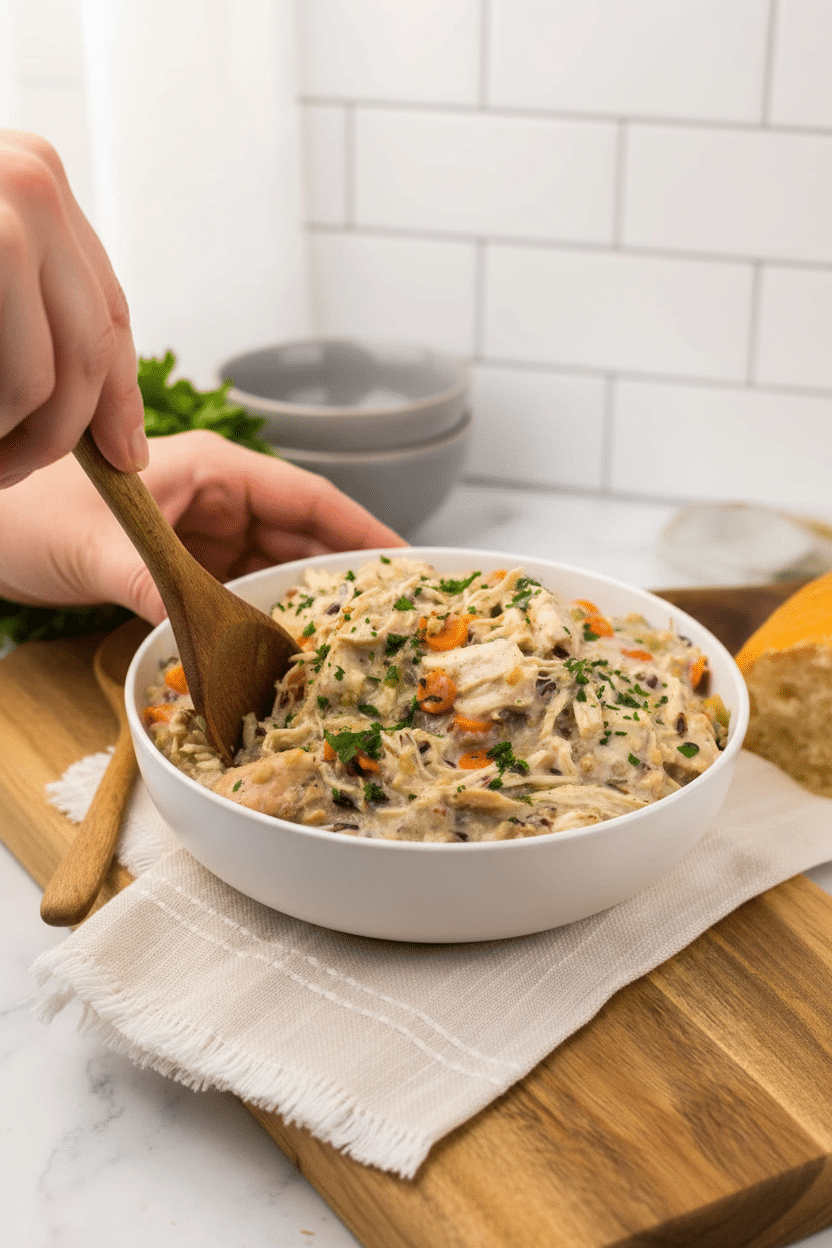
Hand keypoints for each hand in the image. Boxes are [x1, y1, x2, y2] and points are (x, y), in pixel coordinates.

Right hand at [0, 131, 147, 487]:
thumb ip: (33, 289)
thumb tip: (104, 409)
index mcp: (42, 185)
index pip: (107, 314)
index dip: (119, 398)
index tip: (125, 456)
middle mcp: (32, 186)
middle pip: (89, 351)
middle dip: (64, 433)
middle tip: (22, 468)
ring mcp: (6, 215)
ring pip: (44, 379)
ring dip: (15, 439)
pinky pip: (8, 382)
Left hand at [0, 431, 405, 621]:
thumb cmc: (27, 513)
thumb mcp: (91, 547)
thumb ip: (147, 582)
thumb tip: (196, 629)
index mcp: (211, 469)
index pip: (306, 496)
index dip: (359, 526)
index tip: (401, 558)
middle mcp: (217, 498)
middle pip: (301, 535)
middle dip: (342, 571)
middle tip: (386, 614)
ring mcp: (203, 534)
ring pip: (274, 566)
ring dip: (305, 600)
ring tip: (347, 639)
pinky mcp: (185, 567)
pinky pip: (241, 591)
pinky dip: (264, 616)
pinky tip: (286, 647)